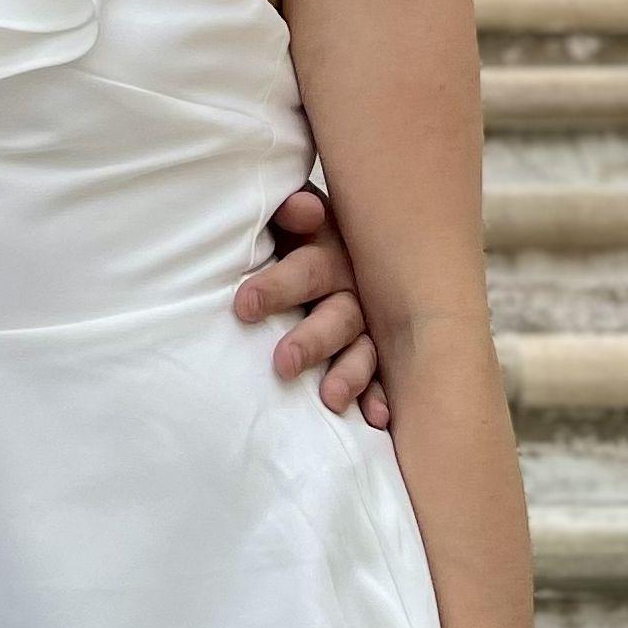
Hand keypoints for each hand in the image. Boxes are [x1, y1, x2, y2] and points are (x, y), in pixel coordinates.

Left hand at [237, 184, 389, 426]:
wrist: (344, 235)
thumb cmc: (297, 230)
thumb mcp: (290, 215)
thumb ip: (289, 210)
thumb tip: (303, 210)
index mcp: (329, 250)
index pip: (306, 271)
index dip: (278, 287)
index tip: (243, 306)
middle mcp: (354, 288)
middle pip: (337, 316)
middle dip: (311, 341)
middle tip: (282, 363)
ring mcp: (369, 322)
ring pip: (362, 349)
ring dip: (349, 373)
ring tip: (331, 398)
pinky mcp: (378, 350)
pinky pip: (384, 377)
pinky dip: (380, 396)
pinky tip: (376, 417)